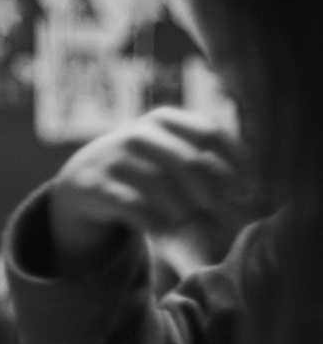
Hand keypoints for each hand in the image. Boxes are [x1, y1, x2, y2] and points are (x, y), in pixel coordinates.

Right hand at [48, 107, 248, 274]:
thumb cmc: (144, 166)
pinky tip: (160, 225)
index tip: (245, 190)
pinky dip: (155, 221)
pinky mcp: (96, 187)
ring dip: (182, 209)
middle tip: (217, 208)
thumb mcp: (170, 147)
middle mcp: (138, 134)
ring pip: (163, 187)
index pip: (211, 133)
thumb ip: (207, 154)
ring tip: (186, 217)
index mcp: (164, 118)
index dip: (234, 163)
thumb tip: (257, 182)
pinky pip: (136, 208)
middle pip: (189, 162)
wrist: (85, 177)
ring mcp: (114, 159)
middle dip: (211, 190)